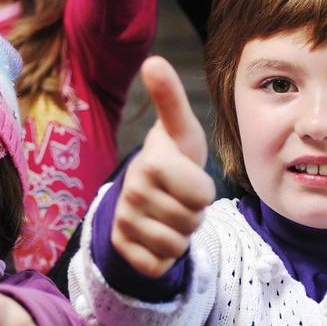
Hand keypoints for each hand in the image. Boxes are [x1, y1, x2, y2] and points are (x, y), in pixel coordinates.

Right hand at [112, 57, 214, 277]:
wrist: (143, 190)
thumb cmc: (173, 156)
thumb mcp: (180, 129)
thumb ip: (170, 97)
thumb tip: (153, 60)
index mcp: (150, 163)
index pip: (202, 196)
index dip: (203, 191)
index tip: (187, 178)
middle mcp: (131, 193)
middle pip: (191, 222)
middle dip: (192, 213)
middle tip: (178, 197)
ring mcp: (124, 222)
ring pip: (177, 245)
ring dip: (180, 234)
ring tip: (168, 213)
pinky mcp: (122, 249)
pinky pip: (159, 266)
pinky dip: (164, 256)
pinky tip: (156, 235)